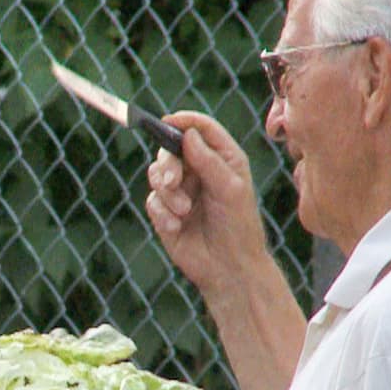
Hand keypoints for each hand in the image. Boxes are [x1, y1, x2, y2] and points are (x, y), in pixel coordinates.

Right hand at [144, 110, 272, 298]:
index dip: (184, 121)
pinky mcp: (166, 212)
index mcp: (222, 159)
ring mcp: (181, 191)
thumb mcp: (230, 189)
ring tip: (182, 212)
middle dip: (168, 164)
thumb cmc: (238, 227)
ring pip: (156, 174)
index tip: (167, 121)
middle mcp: (200, 170)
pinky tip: (177, 228)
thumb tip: (187, 134)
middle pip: (171, 149)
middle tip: (173, 181)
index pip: (201, 129)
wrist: (228, 268)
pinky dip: (163, 213)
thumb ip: (208, 160)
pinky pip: (152, 201)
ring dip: (167, 193)